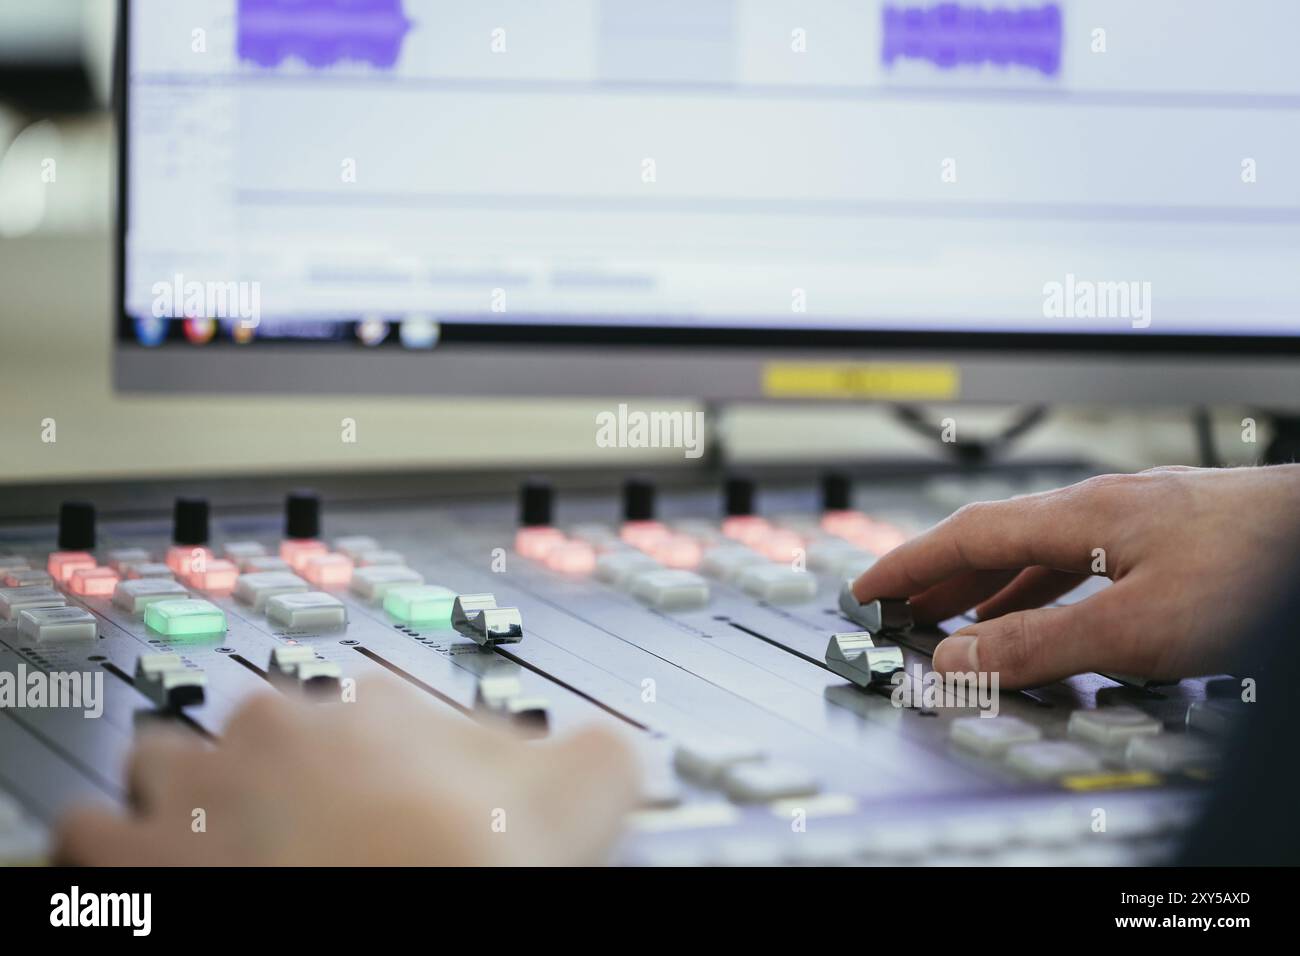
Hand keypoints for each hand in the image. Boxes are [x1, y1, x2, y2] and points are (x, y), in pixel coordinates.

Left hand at [57, 677, 638, 864]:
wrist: (388, 914)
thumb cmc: (456, 873)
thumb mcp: (570, 802)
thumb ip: (598, 753)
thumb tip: (617, 744)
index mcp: (379, 707)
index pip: (380, 702)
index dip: (393, 752)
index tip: (398, 794)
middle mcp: (279, 728)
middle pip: (267, 723)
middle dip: (285, 766)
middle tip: (319, 829)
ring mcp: (198, 788)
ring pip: (168, 760)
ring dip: (187, 797)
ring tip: (223, 842)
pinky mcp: (131, 854)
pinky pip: (93, 829)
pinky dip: (117, 849)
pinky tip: (157, 875)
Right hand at [851, 465, 1299, 687]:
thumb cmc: (1257, 568)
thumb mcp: (1137, 625)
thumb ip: (1040, 643)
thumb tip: (957, 657)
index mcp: (1080, 517)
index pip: (965, 534)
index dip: (909, 563)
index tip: (867, 588)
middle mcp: (1102, 508)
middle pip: (995, 538)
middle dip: (939, 576)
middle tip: (899, 609)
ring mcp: (1137, 518)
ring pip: (1039, 550)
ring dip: (988, 585)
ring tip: (959, 619)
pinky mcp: (1169, 535)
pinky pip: (1079, 560)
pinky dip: (1040, 588)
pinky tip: (1048, 611)